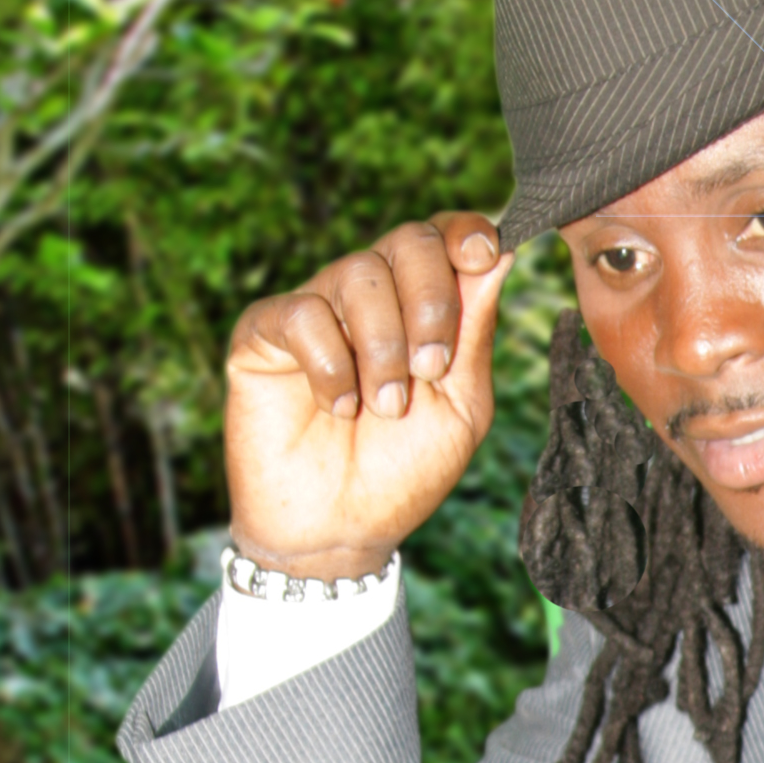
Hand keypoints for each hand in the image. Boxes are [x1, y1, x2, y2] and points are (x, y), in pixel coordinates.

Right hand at [225, 211, 512, 580]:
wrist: (341, 530)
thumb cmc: (403, 470)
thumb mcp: (461, 405)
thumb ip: (474, 331)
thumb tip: (500, 251)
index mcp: (422, 305)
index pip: (443, 236)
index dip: (464, 232)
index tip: (482, 254)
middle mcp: (371, 296)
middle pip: (407, 240)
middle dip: (430, 301)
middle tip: (430, 370)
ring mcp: (317, 308)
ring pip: (358, 274)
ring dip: (383, 348)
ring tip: (384, 407)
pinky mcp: (263, 333)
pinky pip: (302, 313)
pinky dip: (330, 364)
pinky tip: (337, 406)